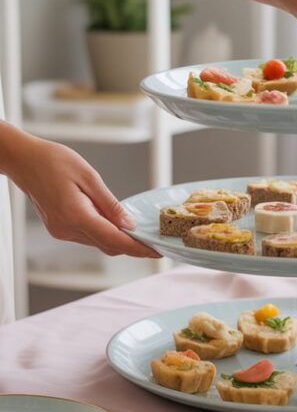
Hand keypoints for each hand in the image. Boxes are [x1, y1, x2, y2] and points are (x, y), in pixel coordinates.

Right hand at [7, 133, 159, 258]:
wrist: (24, 160)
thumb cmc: (53, 161)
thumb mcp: (89, 177)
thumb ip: (110, 204)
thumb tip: (129, 225)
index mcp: (75, 215)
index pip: (114, 240)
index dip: (138, 248)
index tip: (156, 251)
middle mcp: (67, 229)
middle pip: (107, 245)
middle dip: (132, 246)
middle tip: (153, 242)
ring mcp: (61, 231)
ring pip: (98, 242)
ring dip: (118, 239)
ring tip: (138, 231)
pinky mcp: (59, 228)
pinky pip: (87, 236)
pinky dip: (103, 232)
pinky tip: (114, 223)